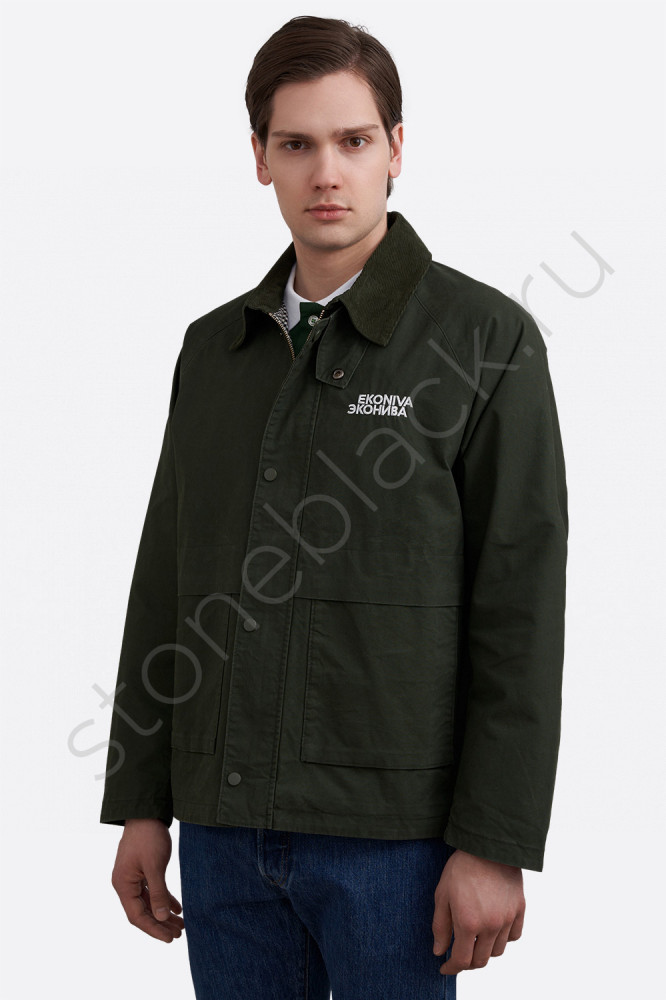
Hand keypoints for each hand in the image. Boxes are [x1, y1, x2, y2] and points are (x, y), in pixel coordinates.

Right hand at [111, 818, 184, 942]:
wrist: (146, 813)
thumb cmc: (148, 837)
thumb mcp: (155, 865)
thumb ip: (158, 892)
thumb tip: (160, 917)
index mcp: (123, 885)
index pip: (137, 916)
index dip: (153, 929)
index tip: (169, 938)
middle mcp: (125, 884)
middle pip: (142, 912)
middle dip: (160, 924)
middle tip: (179, 934)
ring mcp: (133, 877)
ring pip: (148, 903)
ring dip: (163, 914)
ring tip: (181, 925)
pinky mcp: (142, 871)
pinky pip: (152, 891)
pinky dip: (163, 899)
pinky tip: (177, 908)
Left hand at [431, 848, 524, 973]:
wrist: (488, 845)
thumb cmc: (462, 867)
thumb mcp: (442, 894)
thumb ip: (440, 926)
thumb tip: (439, 951)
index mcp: (468, 922)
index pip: (461, 960)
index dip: (451, 968)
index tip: (444, 967)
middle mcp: (490, 925)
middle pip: (481, 960)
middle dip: (467, 963)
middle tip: (458, 955)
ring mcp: (507, 918)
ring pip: (497, 951)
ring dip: (484, 950)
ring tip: (475, 938)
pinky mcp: (519, 909)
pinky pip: (514, 936)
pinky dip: (503, 938)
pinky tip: (493, 928)